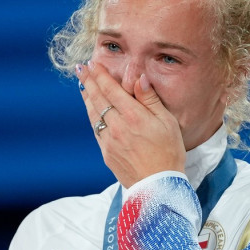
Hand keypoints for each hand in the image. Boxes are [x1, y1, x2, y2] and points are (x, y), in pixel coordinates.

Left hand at [75, 61, 185, 186]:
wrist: (158, 185)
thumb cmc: (168, 152)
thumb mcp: (167, 122)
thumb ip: (150, 99)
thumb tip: (139, 78)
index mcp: (134, 116)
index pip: (111, 90)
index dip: (101, 75)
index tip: (93, 64)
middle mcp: (117, 126)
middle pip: (98, 98)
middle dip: (89, 81)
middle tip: (81, 68)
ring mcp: (109, 140)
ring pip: (93, 113)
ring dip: (87, 96)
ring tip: (82, 84)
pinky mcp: (106, 153)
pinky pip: (95, 128)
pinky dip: (91, 114)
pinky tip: (91, 109)